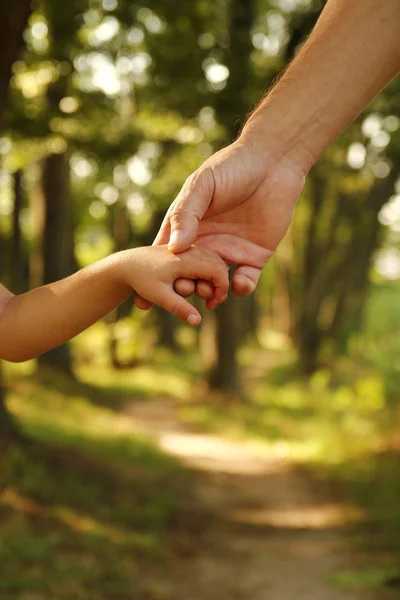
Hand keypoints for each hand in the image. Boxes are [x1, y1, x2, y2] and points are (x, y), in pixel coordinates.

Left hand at [119, 245, 228, 325]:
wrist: (127, 264)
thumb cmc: (141, 279)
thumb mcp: (159, 296)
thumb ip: (179, 308)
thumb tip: (197, 322)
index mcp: (186, 259)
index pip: (218, 272)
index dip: (220, 290)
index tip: (211, 304)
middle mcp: (190, 249)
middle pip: (219, 264)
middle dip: (220, 285)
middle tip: (211, 303)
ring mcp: (188, 248)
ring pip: (213, 259)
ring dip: (215, 278)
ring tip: (207, 297)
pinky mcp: (186, 250)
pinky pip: (205, 258)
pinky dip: (208, 272)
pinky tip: (200, 286)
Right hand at [135, 139, 306, 309]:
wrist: (273, 161)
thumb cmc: (233, 166)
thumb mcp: (203, 185)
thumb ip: (186, 214)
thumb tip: (175, 249)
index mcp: (189, 226)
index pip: (168, 255)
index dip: (158, 273)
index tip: (148, 290)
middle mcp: (207, 242)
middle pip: (190, 275)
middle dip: (185, 287)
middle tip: (185, 291)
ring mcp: (231, 250)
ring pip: (215, 283)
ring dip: (211, 292)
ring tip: (210, 293)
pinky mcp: (255, 256)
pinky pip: (246, 280)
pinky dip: (242, 287)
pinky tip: (239, 283)